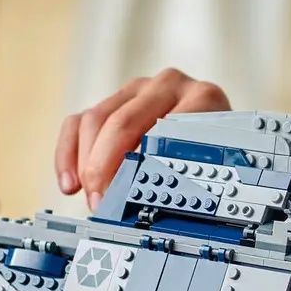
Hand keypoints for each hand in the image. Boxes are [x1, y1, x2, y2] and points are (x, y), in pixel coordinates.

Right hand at [55, 68, 229, 201]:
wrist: (222, 133)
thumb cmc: (218, 153)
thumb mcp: (216, 163)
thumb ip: (190, 174)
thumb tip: (156, 201)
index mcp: (202, 98)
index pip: (160, 127)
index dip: (138, 165)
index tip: (126, 198)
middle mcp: (167, 86)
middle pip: (121, 122)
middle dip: (105, 168)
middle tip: (103, 204)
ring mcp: (136, 90)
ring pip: (94, 120)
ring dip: (86, 166)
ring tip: (93, 200)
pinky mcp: (112, 101)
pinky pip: (77, 123)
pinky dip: (68, 155)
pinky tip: (70, 185)